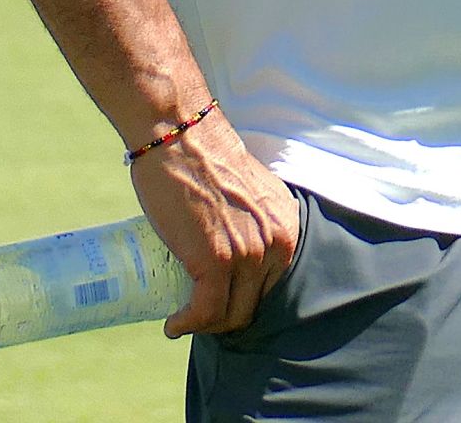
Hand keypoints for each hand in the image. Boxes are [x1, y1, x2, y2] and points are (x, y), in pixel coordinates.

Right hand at [129, 108, 302, 337]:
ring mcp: (248, 254)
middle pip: (252, 304)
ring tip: (184, 319)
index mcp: (287, 227)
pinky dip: (187, 324)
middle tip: (198, 312)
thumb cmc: (205, 159)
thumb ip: (254, 219)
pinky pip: (206, 312)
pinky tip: (174, 324)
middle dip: (225, 316)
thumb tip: (235, 241)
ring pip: (230, 315)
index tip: (219, 300)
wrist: (182, 136)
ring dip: (205, 325)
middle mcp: (276, 243)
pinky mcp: (216, 261)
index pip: (271, 285)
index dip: (243, 299)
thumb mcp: (251, 194)